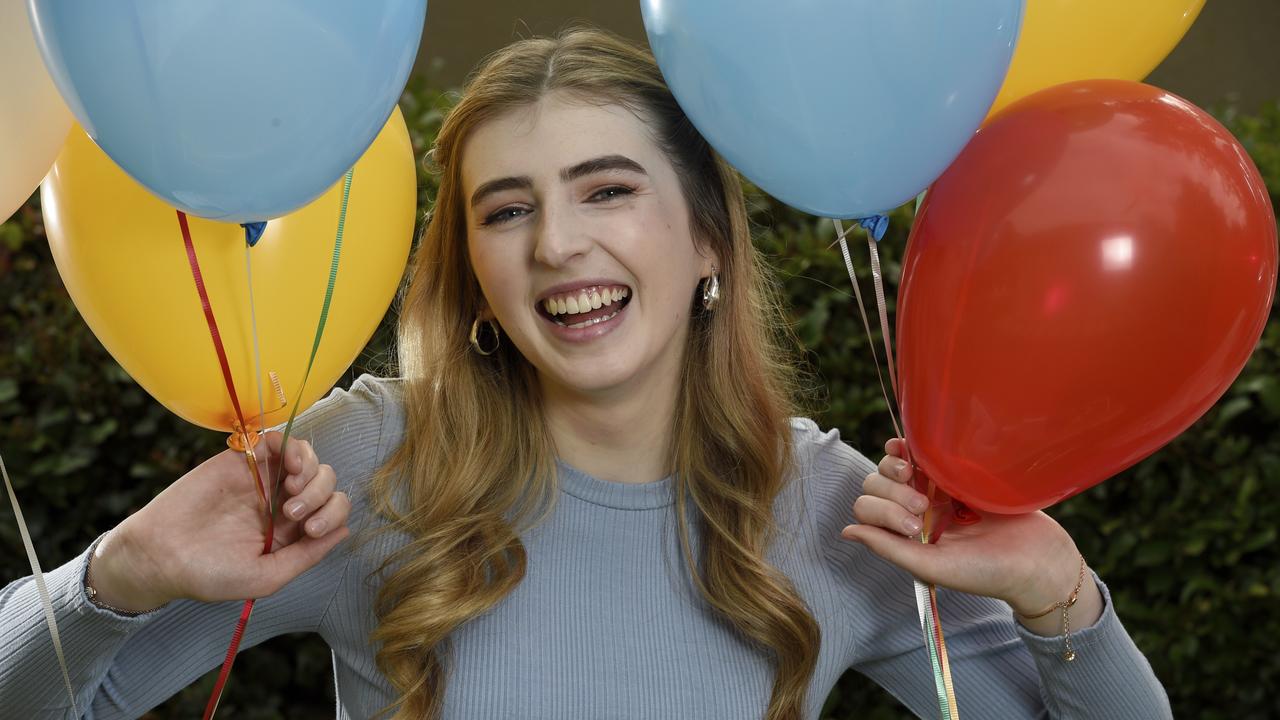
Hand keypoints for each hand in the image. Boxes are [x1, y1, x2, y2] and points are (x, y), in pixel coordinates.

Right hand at [90, 432, 351, 611]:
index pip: (332, 510)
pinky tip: (286, 465)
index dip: (332, 514)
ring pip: (308, 458)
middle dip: (321, 494)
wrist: (159, 555)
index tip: (308, 529)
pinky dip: (291, 445)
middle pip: (326, 481)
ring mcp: (263, 479)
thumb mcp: (266, 576)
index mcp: (291, 532)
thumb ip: (307, 555)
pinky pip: (277, 440)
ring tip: (292, 489)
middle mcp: (282, 502)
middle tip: (293, 513)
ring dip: (311, 469)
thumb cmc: (209, 574)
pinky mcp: (241, 460)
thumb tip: (346, 531)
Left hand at [841, 438, 1101, 632]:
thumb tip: (846, 532)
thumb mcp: (932, 567)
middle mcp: (915, 511)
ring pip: (893, 466)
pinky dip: (909, 448)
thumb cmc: (987, 573)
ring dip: (895, 466)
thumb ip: (889, 549)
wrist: (1040, 560)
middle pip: (875, 485)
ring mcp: (936, 490)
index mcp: (904, 536)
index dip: (881, 510)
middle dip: (890, 492)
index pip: (867, 510)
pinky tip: (911, 448)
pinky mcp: (960, 473)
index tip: (914, 524)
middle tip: (924, 508)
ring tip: (920, 478)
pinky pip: (923, 452)